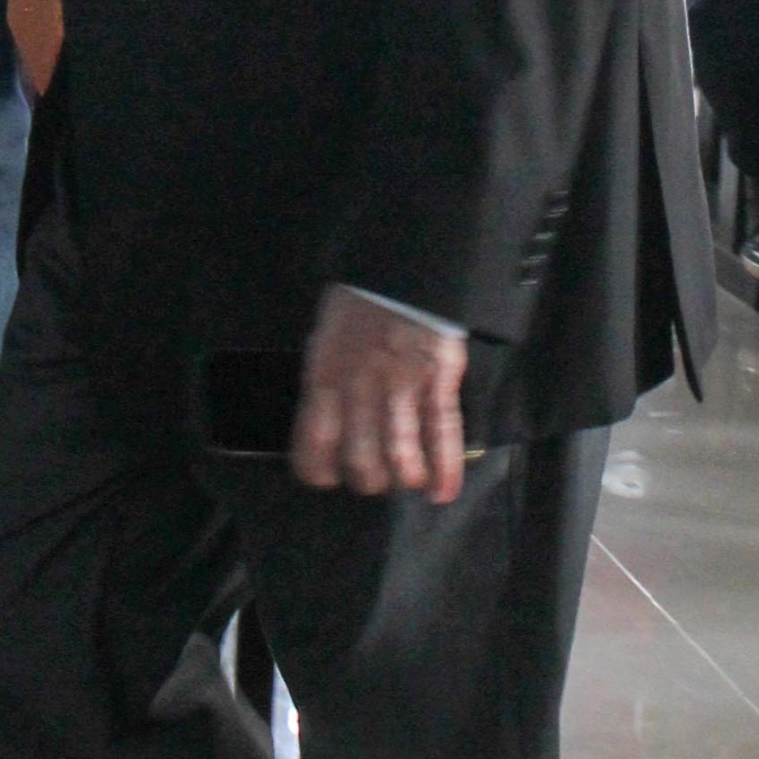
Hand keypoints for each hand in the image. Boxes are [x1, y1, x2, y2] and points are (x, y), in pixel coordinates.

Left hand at [291, 287, 468, 503]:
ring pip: (400, 458)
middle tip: (373, 474)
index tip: (326, 475)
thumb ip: (325, 383)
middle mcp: (360, 390)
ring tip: (405, 478)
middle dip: (368, 480)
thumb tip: (324, 424)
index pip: (313, 446)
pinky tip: (441, 492)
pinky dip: (445, 470)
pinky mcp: (438, 381)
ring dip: (403, 479)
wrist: (405, 266)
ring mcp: (402, 387)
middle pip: (361, 463)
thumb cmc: (361, 303)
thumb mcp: (324, 339)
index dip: (318, 471)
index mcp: (325, 377)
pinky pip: (442, 434)